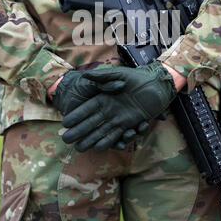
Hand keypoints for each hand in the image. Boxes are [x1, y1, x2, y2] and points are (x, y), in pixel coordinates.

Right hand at [61, 60, 177, 151]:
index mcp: (103, 99)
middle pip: (91, 124)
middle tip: (68, 141)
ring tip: (82, 147)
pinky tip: (103, 145)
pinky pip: (119, 135)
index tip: (65, 122)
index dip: (76, 116)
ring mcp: (119, 118)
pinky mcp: (130, 124)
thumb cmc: (136, 76)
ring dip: (93, 140)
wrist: (156, 83)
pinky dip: (113, 141)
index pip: (86, 109)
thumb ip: (102, 76)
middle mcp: (109, 110)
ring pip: (103, 132)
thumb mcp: (118, 73)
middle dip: (80, 133)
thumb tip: (86, 75)